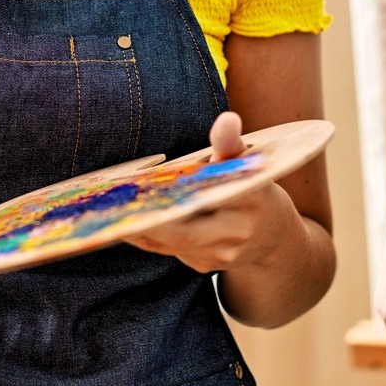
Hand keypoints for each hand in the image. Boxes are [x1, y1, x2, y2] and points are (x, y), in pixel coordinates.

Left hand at [127, 111, 295, 273]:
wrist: (276, 239)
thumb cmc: (254, 189)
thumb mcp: (248, 164)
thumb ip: (231, 144)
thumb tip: (226, 119)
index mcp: (249, 200)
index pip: (212, 198)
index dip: (177, 200)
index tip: (145, 191)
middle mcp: (236, 234)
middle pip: (183, 234)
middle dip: (147, 223)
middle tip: (113, 208)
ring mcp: (220, 256)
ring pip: (171, 244)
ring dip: (141, 229)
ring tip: (109, 212)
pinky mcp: (204, 267)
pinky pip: (171, 251)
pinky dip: (148, 235)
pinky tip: (126, 220)